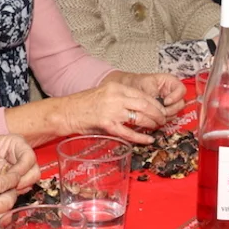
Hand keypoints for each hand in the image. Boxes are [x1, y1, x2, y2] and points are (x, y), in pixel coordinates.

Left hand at [0, 134, 39, 191]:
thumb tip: (4, 171)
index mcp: (18, 144)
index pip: (28, 157)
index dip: (22, 169)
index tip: (10, 178)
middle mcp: (23, 156)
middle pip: (34, 171)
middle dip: (23, 181)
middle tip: (8, 187)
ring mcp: (22, 168)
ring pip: (31, 181)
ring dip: (19, 188)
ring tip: (4, 189)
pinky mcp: (18, 179)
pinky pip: (23, 188)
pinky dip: (15, 192)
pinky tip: (4, 191)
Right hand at [64, 77, 180, 143]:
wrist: (66, 111)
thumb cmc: (85, 104)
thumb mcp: (106, 94)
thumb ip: (122, 98)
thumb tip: (141, 107)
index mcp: (117, 87)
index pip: (144, 95)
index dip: (156, 104)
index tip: (162, 110)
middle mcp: (116, 97)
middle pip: (146, 106)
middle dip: (158, 114)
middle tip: (163, 120)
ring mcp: (112, 111)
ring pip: (140, 118)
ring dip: (152, 125)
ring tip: (157, 128)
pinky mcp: (107, 124)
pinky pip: (129, 133)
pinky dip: (141, 138)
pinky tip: (148, 140)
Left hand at [119, 72, 187, 116]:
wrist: (130, 88)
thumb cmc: (138, 82)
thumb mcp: (146, 83)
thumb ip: (153, 92)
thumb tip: (157, 102)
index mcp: (172, 82)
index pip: (181, 90)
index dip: (175, 97)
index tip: (165, 101)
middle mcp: (174, 93)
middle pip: (181, 103)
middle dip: (171, 109)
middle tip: (162, 113)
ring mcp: (171, 103)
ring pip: (176, 112)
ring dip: (167, 116)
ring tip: (156, 117)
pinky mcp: (166, 111)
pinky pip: (169, 117)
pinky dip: (163, 119)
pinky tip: (155, 119)